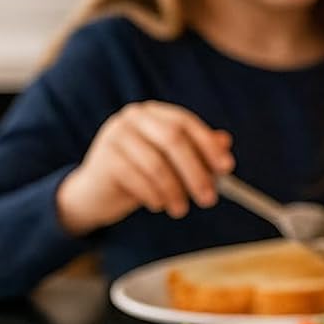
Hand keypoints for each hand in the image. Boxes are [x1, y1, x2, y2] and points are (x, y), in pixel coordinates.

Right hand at [56, 101, 233, 235]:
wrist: (97, 192)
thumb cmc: (143, 174)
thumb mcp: (173, 162)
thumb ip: (198, 150)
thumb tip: (225, 143)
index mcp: (154, 113)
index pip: (186, 123)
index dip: (208, 145)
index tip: (227, 168)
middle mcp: (133, 118)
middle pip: (172, 140)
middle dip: (195, 172)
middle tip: (209, 199)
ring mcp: (114, 136)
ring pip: (155, 164)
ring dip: (174, 191)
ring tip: (181, 209)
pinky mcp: (103, 160)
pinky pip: (137, 180)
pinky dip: (153, 196)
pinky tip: (158, 205)